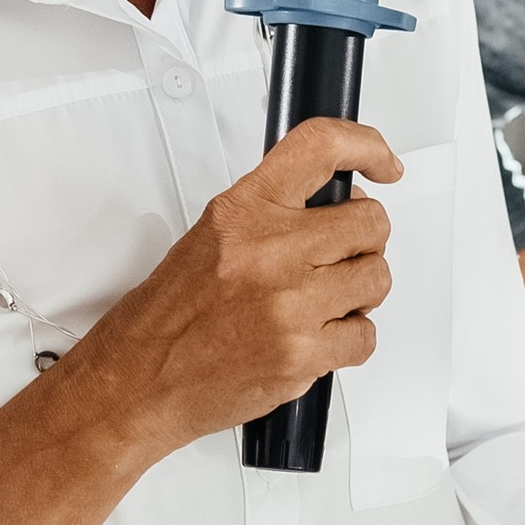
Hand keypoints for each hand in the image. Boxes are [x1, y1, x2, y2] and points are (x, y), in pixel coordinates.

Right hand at [78, 114, 403, 461]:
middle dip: (364, 241)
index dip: (365, 146)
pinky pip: (365, 336)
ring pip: (376, 279)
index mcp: (245, 211)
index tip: (382, 164)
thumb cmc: (171, 315)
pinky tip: (317, 336)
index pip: (320, 149)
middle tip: (342, 256)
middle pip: (370, 223)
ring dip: (359, 293)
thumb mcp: (213, 236)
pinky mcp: (302, 354)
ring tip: (323, 302)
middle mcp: (270, 251)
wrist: (141, 378)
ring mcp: (289, 304)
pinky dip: (349, 340)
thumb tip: (332, 205)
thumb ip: (271, 214)